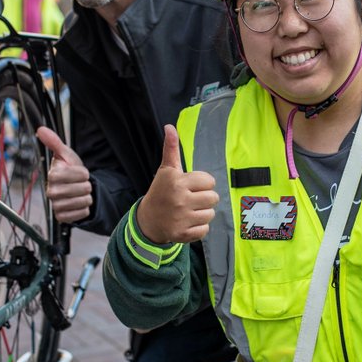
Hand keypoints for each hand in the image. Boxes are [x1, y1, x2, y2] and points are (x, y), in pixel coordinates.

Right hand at [37, 126, 91, 223]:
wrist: (76, 188)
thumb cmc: (70, 170)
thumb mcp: (66, 154)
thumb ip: (54, 142)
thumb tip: (40, 129)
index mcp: (52, 175)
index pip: (72, 175)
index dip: (81, 173)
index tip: (81, 172)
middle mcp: (51, 192)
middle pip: (80, 189)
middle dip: (86, 185)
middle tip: (81, 183)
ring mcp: (56, 206)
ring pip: (82, 202)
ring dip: (87, 197)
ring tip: (81, 193)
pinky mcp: (62, 217)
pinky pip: (81, 213)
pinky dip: (85, 208)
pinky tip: (79, 203)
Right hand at [135, 125, 217, 243]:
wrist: (147, 220)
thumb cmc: (161, 191)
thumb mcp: (166, 170)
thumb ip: (171, 149)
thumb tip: (170, 126)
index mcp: (177, 181)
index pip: (209, 181)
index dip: (202, 183)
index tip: (190, 186)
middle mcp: (179, 199)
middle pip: (213, 198)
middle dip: (204, 198)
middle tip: (190, 199)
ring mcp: (181, 218)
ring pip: (211, 214)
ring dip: (202, 213)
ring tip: (189, 211)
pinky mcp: (183, 234)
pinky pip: (205, 230)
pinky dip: (198, 228)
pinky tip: (187, 222)